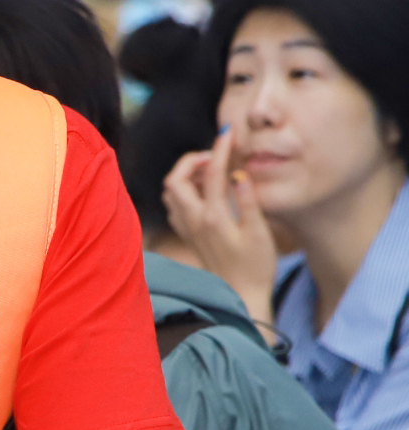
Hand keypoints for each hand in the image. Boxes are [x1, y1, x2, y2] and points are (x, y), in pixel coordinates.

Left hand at [162, 126, 279, 326]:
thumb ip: (248, 202)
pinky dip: (183, 190)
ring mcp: (188, 228)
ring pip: (171, 192)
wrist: (241, 296)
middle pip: (176, 179)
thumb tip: (238, 174)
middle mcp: (194, 221)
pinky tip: (204, 191)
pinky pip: (174, 205)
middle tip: (215, 156)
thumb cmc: (256, 267)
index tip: (228, 133)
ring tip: (212, 171)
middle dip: (192, 160)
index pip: (213, 174)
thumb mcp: (259, 234)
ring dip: (185, 174)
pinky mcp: (189, 235)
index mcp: (213, 217)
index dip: (220, 149)